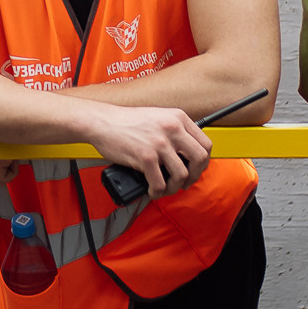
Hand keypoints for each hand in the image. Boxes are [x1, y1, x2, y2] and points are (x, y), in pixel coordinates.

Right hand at [81, 104, 211, 197]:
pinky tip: (152, 189)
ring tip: (165, 188)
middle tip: (184, 182)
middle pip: (200, 159)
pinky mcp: (146, 156)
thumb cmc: (125, 121)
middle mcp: (172, 128)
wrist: (102, 122)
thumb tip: (186, 155)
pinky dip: (157, 191)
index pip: (205, 143)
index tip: (195, 169)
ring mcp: (160, 142)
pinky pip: (159, 182)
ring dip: (174, 187)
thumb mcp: (157, 117)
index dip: (203, 161)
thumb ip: (174, 132)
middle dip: (195, 176)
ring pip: (182, 174)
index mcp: (178, 117)